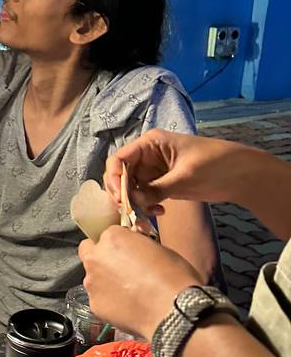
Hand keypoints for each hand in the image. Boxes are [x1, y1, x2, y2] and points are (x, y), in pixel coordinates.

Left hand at [78, 225, 201, 340]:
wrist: (173, 310)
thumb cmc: (172, 279)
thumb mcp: (159, 247)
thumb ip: (137, 244)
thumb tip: (135, 249)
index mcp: (112, 238)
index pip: (107, 233)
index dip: (118, 243)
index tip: (127, 250)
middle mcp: (96, 259)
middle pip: (91, 253)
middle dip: (103, 258)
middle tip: (122, 267)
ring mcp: (92, 283)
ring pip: (93, 277)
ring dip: (105, 280)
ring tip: (129, 290)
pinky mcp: (95, 305)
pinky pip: (98, 298)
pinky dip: (109, 300)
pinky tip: (127, 304)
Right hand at [103, 130, 256, 214]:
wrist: (242, 175)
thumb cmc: (216, 165)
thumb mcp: (184, 177)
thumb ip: (156, 188)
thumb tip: (132, 202)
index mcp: (150, 143)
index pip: (119, 159)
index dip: (113, 178)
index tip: (119, 199)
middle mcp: (148, 156)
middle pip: (122, 175)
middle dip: (124, 194)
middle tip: (132, 211)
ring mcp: (155, 171)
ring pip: (132, 188)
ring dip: (136, 203)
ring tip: (151, 213)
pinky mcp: (163, 184)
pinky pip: (145, 196)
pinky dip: (147, 205)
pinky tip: (160, 212)